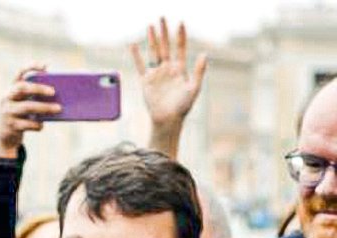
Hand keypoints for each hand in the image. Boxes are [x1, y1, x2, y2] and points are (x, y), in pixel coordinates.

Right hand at [0, 65, 61, 158]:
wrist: (4, 136)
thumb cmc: (21, 115)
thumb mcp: (24, 103)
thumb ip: (36, 96)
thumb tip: (58, 93)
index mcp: (12, 88)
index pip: (20, 73)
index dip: (31, 67)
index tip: (45, 66)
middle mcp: (7, 98)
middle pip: (22, 88)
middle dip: (38, 88)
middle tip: (54, 91)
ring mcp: (8, 112)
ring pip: (27, 107)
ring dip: (44, 107)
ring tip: (59, 108)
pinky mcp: (11, 126)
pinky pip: (27, 124)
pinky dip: (37, 124)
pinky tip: (42, 125)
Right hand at [130, 18, 207, 143]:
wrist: (167, 119)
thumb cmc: (182, 106)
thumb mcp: (194, 88)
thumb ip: (199, 71)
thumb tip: (204, 54)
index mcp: (180, 69)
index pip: (180, 48)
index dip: (180, 36)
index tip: (180, 23)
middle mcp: (168, 68)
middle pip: (165, 46)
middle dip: (164, 32)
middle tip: (162, 17)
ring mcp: (156, 73)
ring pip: (153, 52)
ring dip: (152, 39)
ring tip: (150, 26)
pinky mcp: (146, 80)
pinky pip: (140, 64)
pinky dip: (136, 55)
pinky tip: (133, 45)